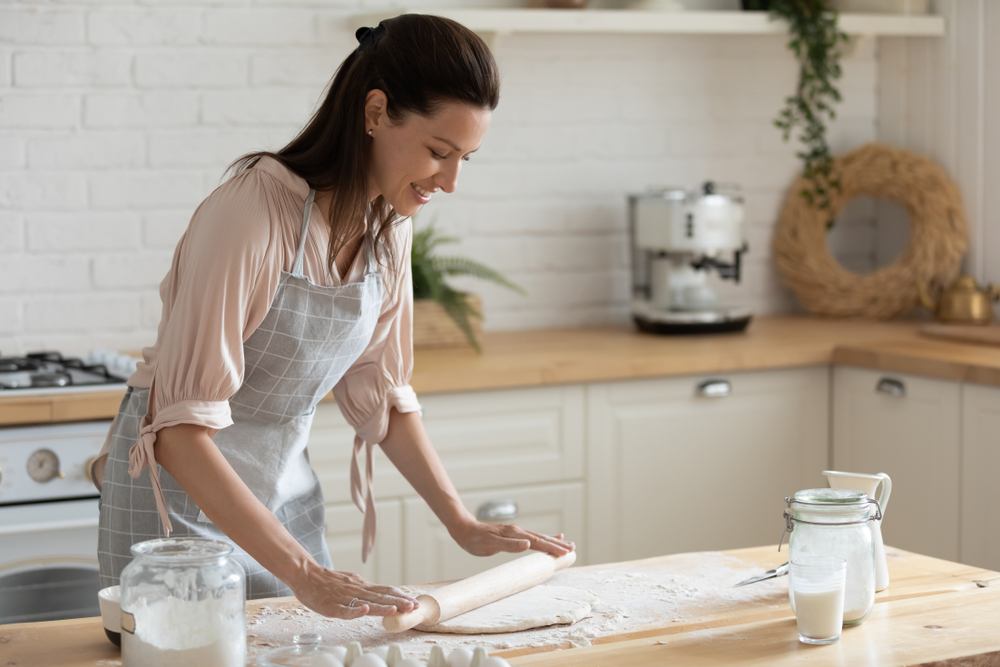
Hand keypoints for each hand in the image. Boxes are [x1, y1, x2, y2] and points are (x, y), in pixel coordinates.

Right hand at [289, 560, 419, 619]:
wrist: (305, 573)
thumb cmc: (327, 581)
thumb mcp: (350, 581)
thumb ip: (364, 588)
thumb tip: (380, 594)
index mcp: (361, 585)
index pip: (385, 590)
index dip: (400, 596)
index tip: (414, 602)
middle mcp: (356, 589)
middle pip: (380, 596)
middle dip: (398, 602)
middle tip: (414, 606)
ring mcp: (344, 597)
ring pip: (366, 602)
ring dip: (382, 606)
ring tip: (397, 609)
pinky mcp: (331, 605)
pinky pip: (344, 609)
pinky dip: (355, 610)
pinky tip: (365, 610)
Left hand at [449, 520, 574, 558]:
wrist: (464, 529)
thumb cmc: (475, 539)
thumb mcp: (490, 544)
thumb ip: (510, 545)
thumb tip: (529, 544)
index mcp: (515, 534)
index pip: (538, 542)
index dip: (552, 548)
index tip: (566, 552)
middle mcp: (518, 532)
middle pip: (542, 539)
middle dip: (557, 544)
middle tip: (573, 549)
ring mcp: (516, 533)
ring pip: (539, 537)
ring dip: (553, 541)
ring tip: (567, 544)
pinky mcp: (513, 535)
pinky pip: (532, 537)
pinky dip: (543, 538)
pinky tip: (548, 539)